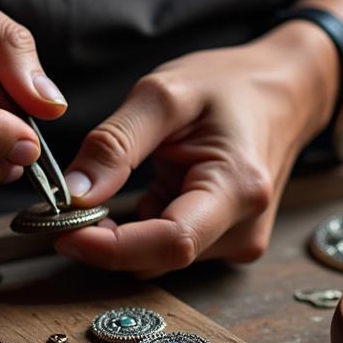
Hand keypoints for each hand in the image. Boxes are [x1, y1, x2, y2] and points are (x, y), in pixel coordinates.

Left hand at [53, 22, 338, 276]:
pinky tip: (141, 188)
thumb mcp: (165, 94)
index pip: (169, 242)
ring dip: (120, 233)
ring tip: (107, 183)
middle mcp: (244, 228)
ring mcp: (237, 240)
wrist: (283, 92)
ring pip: (158, 257)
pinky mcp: (225, 240)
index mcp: (238, 188)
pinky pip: (167, 246)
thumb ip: (116, 143)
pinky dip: (140, 226)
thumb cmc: (231, 84)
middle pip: (159, 257)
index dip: (109, 248)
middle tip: (62, 204)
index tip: (60, 230)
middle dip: (105, 239)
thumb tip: (73, 194)